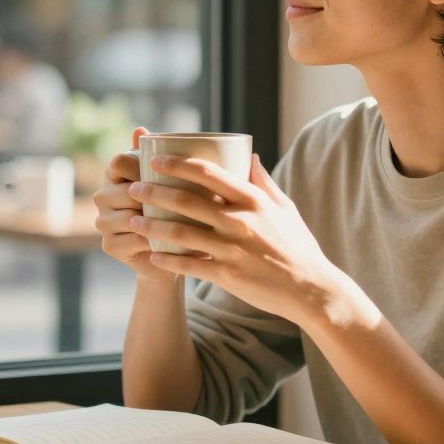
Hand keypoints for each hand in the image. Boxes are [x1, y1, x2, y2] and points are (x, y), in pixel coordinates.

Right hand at [92, 127, 177, 282]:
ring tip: (177, 224)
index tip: (165, 175)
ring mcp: (103, 222)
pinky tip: (168, 240)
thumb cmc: (171, 204)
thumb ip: (156, 153)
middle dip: (153, 199)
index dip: (140, 168)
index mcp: (114, 174)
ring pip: (129, 217)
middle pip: (126, 191)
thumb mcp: (168, 177)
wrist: (170, 248)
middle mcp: (102, 196)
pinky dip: (152, 240)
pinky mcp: (109, 245)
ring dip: (154, 221)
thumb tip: (140, 129)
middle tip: (181, 205)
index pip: (119, 161)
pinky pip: (132, 239)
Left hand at [127, 153, 347, 324]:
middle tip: (133, 189)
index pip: (208, 173)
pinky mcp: (227, 275)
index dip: (177, 164)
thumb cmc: (297, 246)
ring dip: (152, 226)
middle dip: (154, 192)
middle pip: (186, 200)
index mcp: (252, 199)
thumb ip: (263, 182)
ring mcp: (232, 248)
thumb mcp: (285, 208)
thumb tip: (249, 155)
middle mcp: (239, 220)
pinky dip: (167, 260)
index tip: (155, 160)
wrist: (310, 289)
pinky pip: (189, 265)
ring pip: (181, 232)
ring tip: (133, 222)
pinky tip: (151, 256)